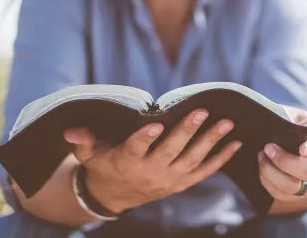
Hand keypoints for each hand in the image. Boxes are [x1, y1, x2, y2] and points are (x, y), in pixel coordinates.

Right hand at [63, 109, 241, 212]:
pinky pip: (205, 170)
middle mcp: (150, 171)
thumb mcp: (89, 154)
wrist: (116, 194)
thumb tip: (70, 131)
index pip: (136, 149)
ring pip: (192, 159)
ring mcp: (170, 178)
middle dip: (187, 131)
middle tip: (201, 111)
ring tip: (227, 123)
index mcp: (127, 161)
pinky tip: (236, 143)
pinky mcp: (182, 182)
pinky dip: (221, 158)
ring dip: (211, 141)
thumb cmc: (103, 164)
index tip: (154, 125)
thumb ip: (82, 141)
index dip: (144, 138)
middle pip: (171, 150)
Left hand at [257, 107, 306, 203]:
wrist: (293, 139)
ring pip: (295, 187)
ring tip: (261, 156)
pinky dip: (267, 181)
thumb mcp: (293, 114)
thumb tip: (270, 123)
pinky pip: (282, 194)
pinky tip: (261, 167)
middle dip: (285, 162)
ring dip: (272, 173)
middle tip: (268, 147)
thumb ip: (286, 118)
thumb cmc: (292, 122)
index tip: (301, 148)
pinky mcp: (299, 192)